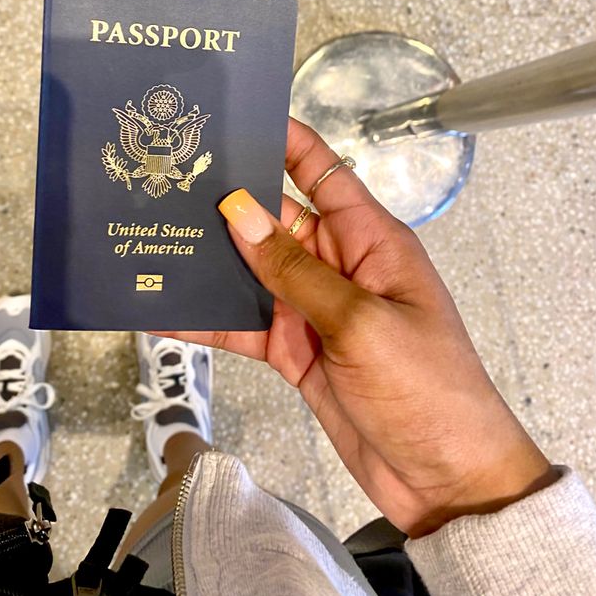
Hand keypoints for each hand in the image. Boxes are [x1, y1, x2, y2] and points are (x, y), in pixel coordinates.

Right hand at [155, 118, 557, 536]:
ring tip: (151, 239)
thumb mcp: (359, 322)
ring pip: (251, 272)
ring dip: (208, 262)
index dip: (285, 140)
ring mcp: (314, 310)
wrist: (444, 480)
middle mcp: (338, 265)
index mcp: (370, 240)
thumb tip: (239, 211)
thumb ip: (294, 271)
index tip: (237, 115)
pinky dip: (207, 320)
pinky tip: (163, 311)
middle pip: (274, 221)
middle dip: (226, 203)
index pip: (322, 172)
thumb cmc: (427, 388)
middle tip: (164, 180)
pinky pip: (243, 325)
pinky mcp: (295, 351)